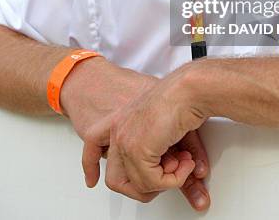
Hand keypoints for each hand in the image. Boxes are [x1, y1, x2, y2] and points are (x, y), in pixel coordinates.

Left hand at [84, 62, 209, 210]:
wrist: (188, 89)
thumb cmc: (182, 99)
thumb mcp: (166, 128)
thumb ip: (161, 154)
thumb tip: (172, 174)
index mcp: (121, 119)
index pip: (93, 143)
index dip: (90, 164)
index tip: (91, 181)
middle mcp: (119, 130)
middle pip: (115, 179)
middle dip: (144, 188)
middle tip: (166, 180)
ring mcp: (126, 140)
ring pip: (138, 185)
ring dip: (166, 182)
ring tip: (183, 166)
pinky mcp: (138, 149)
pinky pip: (153, 182)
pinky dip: (174, 179)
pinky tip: (185, 164)